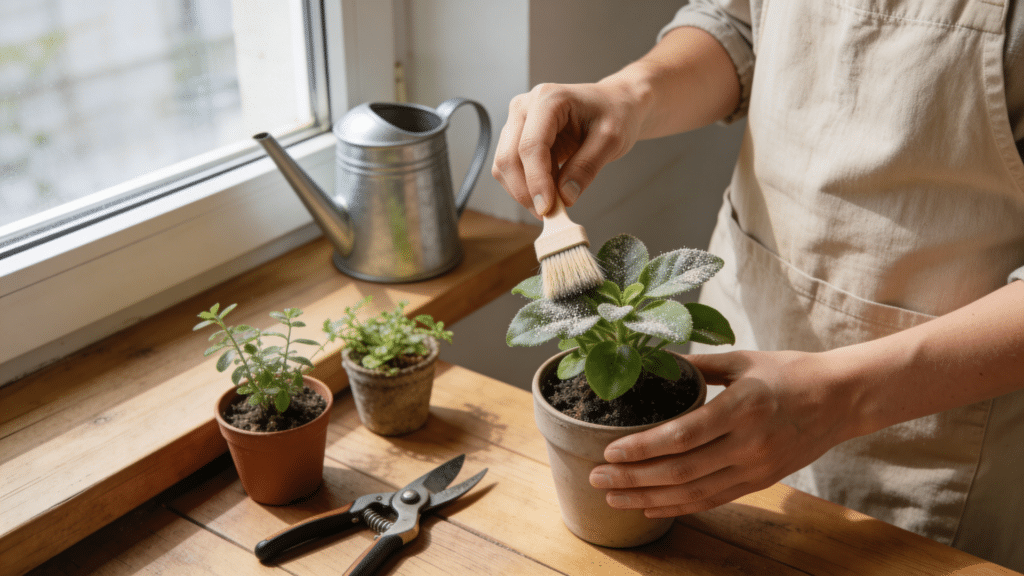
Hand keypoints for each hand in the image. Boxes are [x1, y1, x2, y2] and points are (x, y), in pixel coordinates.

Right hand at [491, 80, 647, 216]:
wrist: (614, 104)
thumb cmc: (614, 114)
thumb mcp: (611, 140)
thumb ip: (587, 167)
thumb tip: (564, 196)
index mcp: (547, 99)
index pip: (531, 146)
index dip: (536, 181)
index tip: (547, 208)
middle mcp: (524, 107)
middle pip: (508, 157)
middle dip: (525, 191)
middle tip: (548, 213)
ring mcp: (517, 121)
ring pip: (504, 166)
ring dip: (523, 191)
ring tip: (552, 202)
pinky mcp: (517, 137)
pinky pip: (510, 168)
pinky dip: (525, 186)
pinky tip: (547, 191)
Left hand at [589, 350, 855, 517]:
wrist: (840, 400)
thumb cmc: (789, 373)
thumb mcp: (743, 359)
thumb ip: (698, 364)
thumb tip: (656, 361)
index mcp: (741, 408)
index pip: (681, 436)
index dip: (642, 449)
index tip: (609, 452)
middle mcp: (748, 444)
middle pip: (680, 471)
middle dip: (633, 478)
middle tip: (597, 478)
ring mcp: (755, 468)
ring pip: (693, 493)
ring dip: (648, 498)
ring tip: (613, 498)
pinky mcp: (760, 482)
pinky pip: (712, 500)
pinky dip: (678, 507)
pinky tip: (649, 508)